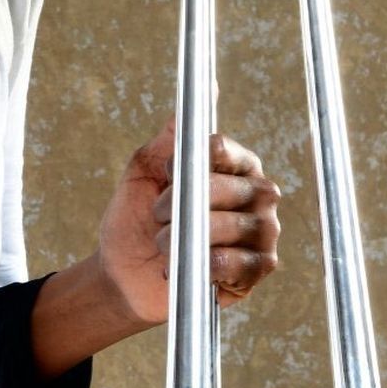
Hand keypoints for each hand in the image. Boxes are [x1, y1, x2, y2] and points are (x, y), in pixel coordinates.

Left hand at [95, 119, 280, 327]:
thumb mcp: (144, 174)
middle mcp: (258, 194)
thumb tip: (184, 111)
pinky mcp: (257, 269)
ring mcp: (263, 231)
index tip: (164, 179)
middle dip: (185, 204)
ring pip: (234, 225)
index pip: (223, 150)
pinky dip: (205, 264)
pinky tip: (185, 265)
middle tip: (158, 217)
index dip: (187, 165)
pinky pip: (237, 262)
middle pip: (230, 187)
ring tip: (164, 244)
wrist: (124, 276)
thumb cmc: (137, 222)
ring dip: (190, 236)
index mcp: (235, 165)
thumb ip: (166, 142)